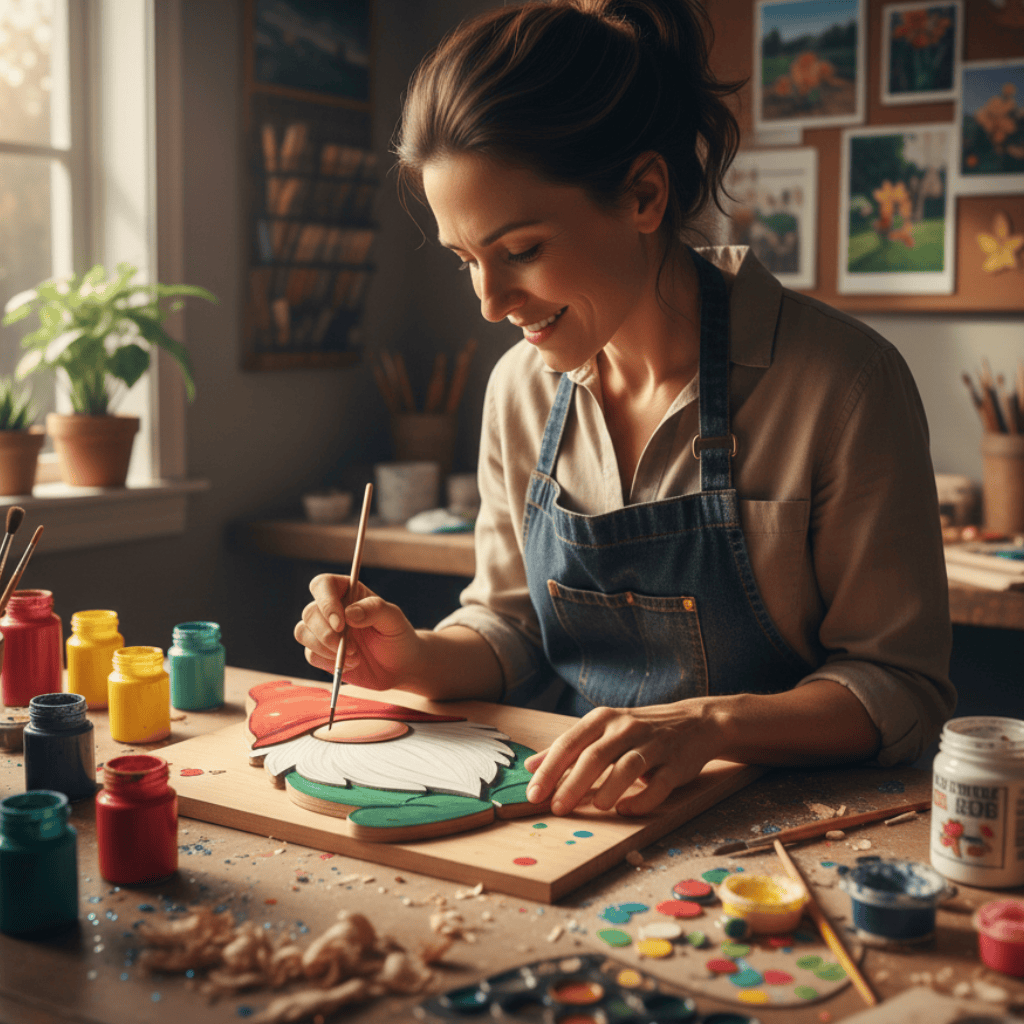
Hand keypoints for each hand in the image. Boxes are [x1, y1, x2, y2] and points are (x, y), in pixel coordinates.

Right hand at [294, 573, 422, 690]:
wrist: (400, 666)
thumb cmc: (398, 636)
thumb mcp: (394, 619)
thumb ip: (374, 610)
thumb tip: (349, 613)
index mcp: (348, 592)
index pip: (322, 585)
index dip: (325, 602)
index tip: (340, 623)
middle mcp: (332, 609)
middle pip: (309, 612)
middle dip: (326, 633)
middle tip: (350, 647)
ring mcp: (324, 631)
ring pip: (303, 632)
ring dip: (325, 648)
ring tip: (354, 655)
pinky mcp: (321, 653)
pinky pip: (310, 655)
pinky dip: (328, 662)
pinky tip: (351, 664)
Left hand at [523, 702, 721, 816]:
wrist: (695, 723)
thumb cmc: (639, 730)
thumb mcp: (602, 731)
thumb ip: (568, 747)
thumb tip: (531, 766)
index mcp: (603, 719)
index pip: (570, 743)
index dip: (550, 769)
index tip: (533, 794)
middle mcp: (626, 728)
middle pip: (595, 755)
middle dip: (573, 784)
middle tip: (556, 808)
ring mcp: (653, 745)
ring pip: (627, 766)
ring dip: (609, 788)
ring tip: (596, 808)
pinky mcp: (676, 763)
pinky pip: (658, 784)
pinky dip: (642, 799)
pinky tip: (626, 809)